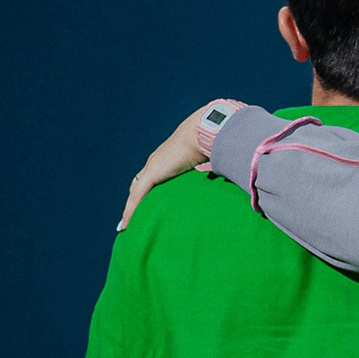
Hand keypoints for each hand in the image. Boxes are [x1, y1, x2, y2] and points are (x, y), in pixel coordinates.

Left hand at [120, 104, 220, 229]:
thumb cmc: (212, 142)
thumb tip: (232, 177)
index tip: (147, 203)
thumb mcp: (212, 161)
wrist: (205, 132)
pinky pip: (137, 197)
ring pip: (135, 193)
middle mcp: (157, 162)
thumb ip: (215, 170)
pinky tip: (126, 225)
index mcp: (169, 159)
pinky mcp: (152, 174)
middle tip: (131, 217)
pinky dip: (131, 211)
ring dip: (130, 209)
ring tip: (126, 225)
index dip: (148, 191)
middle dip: (134, 201)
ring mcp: (153, 167)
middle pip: (139, 185)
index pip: (152, 178)